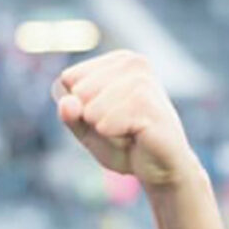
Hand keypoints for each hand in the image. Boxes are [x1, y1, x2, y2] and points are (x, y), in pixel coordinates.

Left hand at [52, 50, 198, 188]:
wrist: (161, 167)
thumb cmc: (124, 144)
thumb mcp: (87, 130)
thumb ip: (70, 116)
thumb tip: (67, 102)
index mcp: (117, 61)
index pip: (68, 78)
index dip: (79, 107)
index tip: (106, 115)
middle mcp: (132, 62)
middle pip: (78, 92)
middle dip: (90, 118)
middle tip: (118, 126)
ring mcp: (142, 79)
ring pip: (91, 108)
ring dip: (103, 128)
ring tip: (127, 131)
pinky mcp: (147, 102)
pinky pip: (105, 123)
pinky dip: (113, 135)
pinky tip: (135, 135)